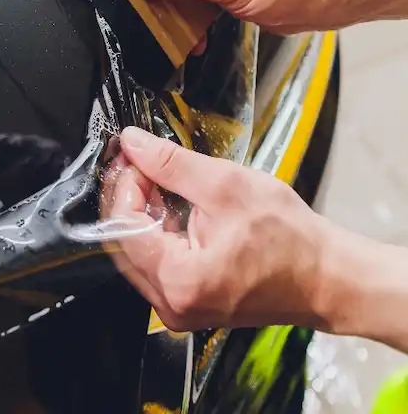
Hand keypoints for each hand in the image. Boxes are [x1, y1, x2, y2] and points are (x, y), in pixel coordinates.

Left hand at [101, 127, 331, 331]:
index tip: (132, 156)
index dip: (123, 184)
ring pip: (136, 251)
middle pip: (123, 240)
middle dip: (128, 196)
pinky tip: (171, 206)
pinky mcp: (188, 303)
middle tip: (141, 162)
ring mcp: (178, 308)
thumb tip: (133, 143)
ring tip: (159, 180)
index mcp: (179, 280)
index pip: (123, 225)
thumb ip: (171, 164)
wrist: (329, 277)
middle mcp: (171, 304)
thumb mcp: (227, 186)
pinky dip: (157, 231)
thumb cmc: (290, 238)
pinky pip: (155, 262)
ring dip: (141, 212)